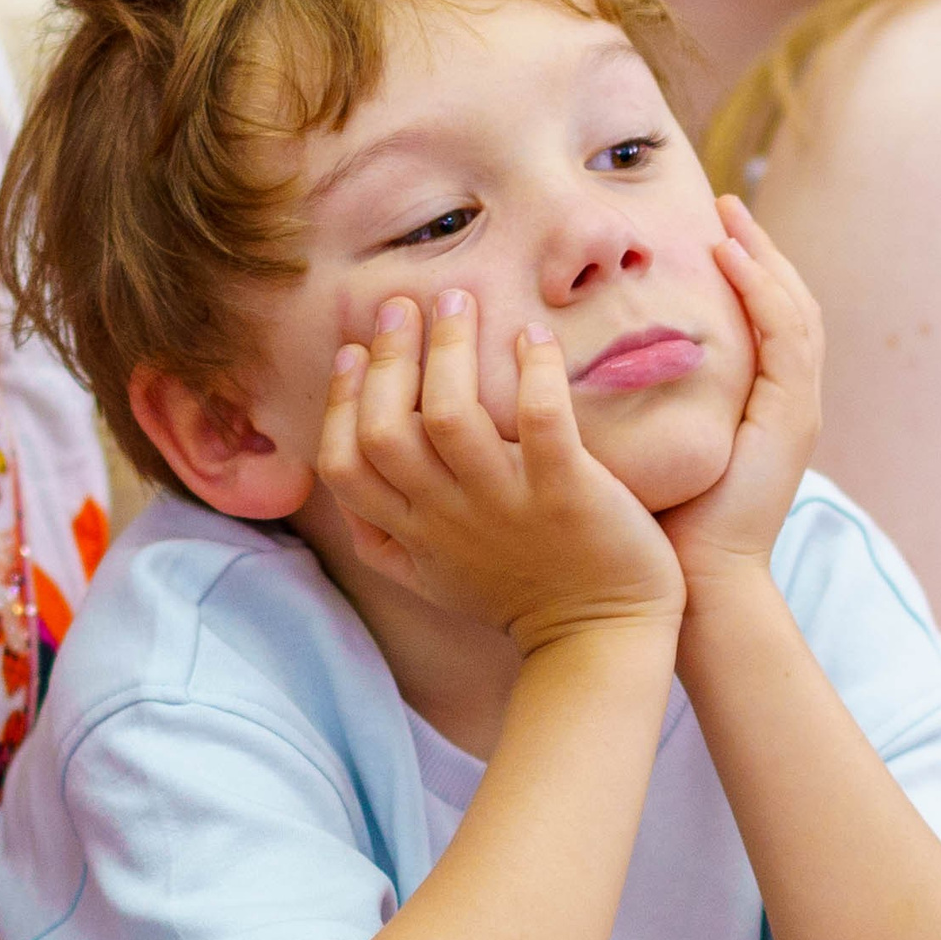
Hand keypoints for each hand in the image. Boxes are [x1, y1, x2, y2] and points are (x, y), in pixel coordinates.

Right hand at [317, 289, 685, 653]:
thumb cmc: (516, 597)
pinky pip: (543, 422)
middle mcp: (449, 518)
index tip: (354, 351)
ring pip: (451, 417)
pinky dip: (534, 372)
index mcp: (413, 532)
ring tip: (460, 299)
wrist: (600, 639)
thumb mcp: (431, 580)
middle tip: (404, 303)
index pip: (344, 465)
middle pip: (387, 431)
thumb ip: (383, 539)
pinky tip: (532, 336)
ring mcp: (507, 505)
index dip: (340, 403)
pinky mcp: (567, 495)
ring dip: (450, 348)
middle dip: (389, 358)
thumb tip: (344, 492)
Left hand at [660, 196, 824, 588]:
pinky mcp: (793, 417)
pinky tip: (731, 259)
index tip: (706, 229)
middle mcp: (787, 402)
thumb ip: (633, 398)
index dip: (741, 272)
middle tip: (725, 204)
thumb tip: (575, 355)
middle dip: (759, 250)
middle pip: (787, 304)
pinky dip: (763, 291)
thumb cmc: (660, 527)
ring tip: (729, 216)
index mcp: (758, 406)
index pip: (761, 321)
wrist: (697, 585)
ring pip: (794, 310)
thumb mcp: (647, 443)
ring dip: (764, 257)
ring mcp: (797, 408)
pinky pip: (787, 336)